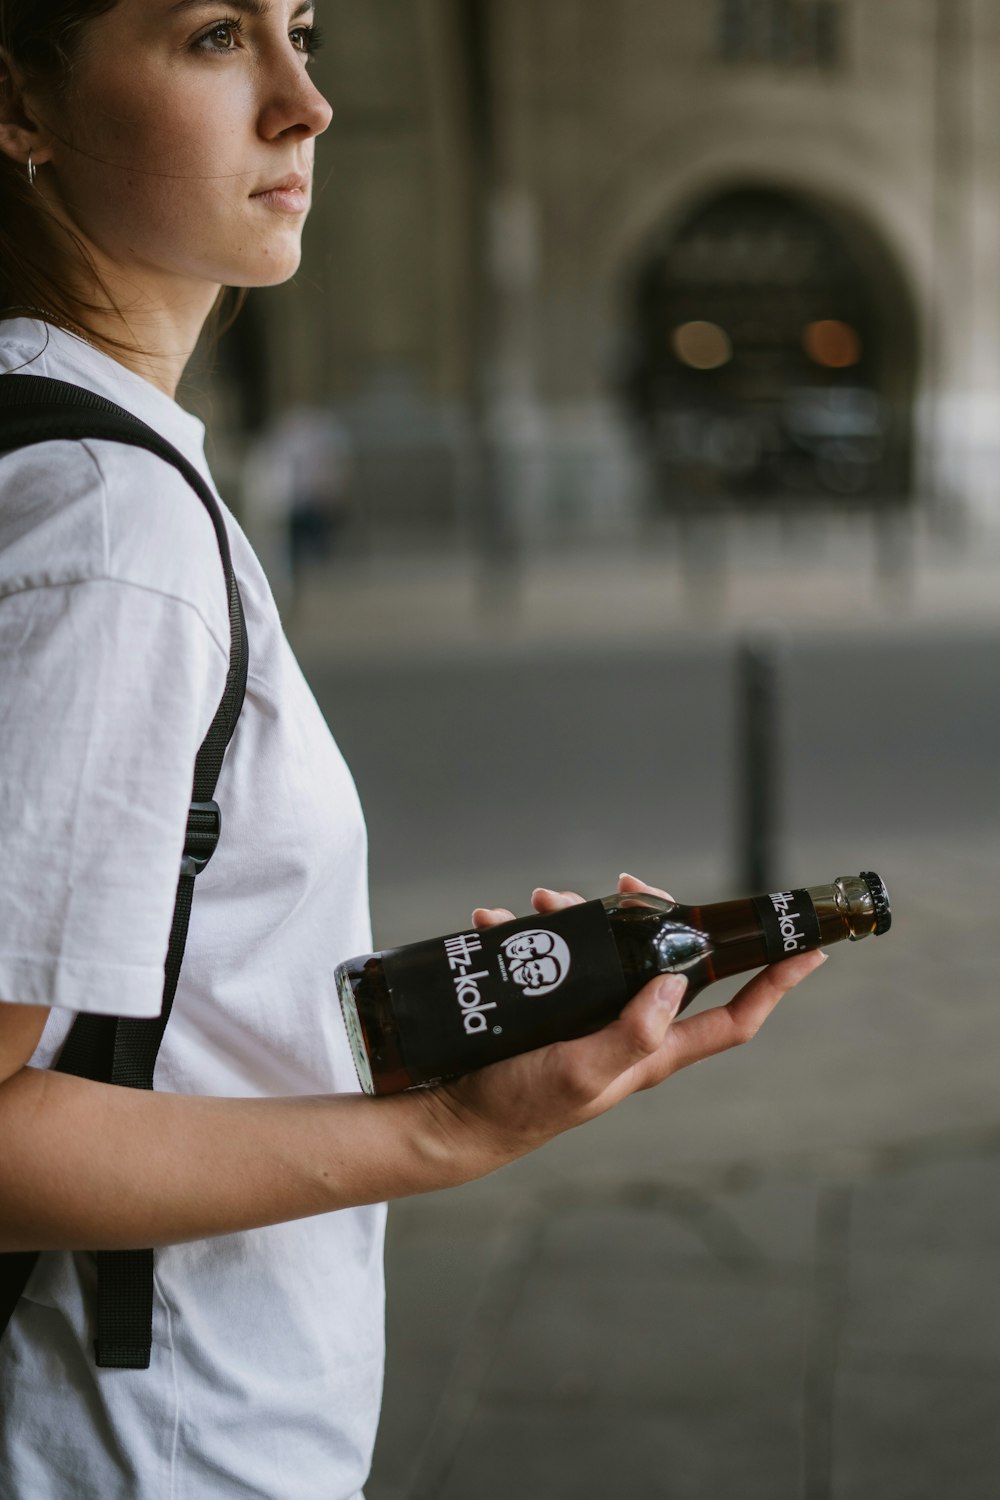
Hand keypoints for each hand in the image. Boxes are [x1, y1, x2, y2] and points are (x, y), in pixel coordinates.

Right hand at [409, 873, 825, 1178]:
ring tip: (540, 902)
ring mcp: (592, 1015)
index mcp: (653, 1052)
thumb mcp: (581, 1074)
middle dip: (655, 917)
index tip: (808, 951)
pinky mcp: (554, 1005)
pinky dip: (532, 931)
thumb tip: (677, 980)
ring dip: (579, 916)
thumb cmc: (520, 1105)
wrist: (456, 1117)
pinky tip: (498, 920)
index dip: (775, 986)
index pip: (734, 1019)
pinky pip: (556, 954)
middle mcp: (631, 1028)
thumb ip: (633, 1034)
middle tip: (629, 884)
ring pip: (610, 948)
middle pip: (670, 961)